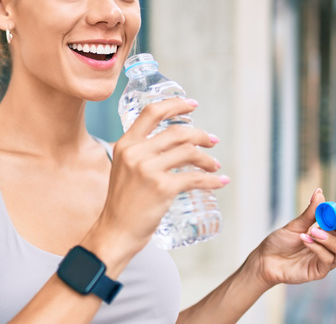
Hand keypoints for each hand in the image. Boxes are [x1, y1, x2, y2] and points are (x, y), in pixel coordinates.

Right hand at [100, 98, 228, 251]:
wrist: (115, 231)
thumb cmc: (123, 203)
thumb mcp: (123, 168)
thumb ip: (140, 153)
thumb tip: (171, 143)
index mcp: (125, 144)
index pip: (151, 112)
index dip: (175, 104)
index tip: (192, 105)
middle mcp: (135, 153)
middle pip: (177, 132)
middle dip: (201, 135)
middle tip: (212, 141)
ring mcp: (148, 170)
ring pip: (189, 152)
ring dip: (208, 159)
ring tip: (214, 166)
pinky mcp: (162, 188)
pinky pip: (195, 178)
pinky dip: (212, 180)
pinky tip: (219, 181)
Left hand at [250, 188, 335, 286]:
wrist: (265, 259)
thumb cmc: (281, 242)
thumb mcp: (295, 225)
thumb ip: (310, 212)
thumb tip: (319, 193)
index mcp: (330, 232)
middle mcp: (333, 246)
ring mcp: (328, 259)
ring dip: (331, 239)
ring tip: (313, 231)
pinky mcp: (320, 271)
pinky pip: (328, 260)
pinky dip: (318, 248)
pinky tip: (305, 240)